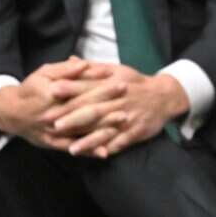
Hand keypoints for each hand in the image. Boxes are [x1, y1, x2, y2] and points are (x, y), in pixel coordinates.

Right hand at [0, 57, 121, 150]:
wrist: (10, 113)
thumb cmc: (31, 89)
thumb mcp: (44, 73)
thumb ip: (65, 70)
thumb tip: (85, 63)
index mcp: (51, 95)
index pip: (81, 90)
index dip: (102, 86)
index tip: (121, 81)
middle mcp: (52, 115)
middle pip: (85, 109)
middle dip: (108, 104)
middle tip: (129, 99)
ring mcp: (52, 131)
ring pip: (81, 130)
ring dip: (103, 126)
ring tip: (123, 121)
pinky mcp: (52, 143)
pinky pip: (73, 148)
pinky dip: (88, 150)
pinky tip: (104, 152)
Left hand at [45, 63, 188, 157]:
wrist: (165, 96)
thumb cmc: (135, 83)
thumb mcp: (117, 69)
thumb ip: (92, 68)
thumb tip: (70, 60)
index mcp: (113, 83)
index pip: (88, 86)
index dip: (69, 89)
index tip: (50, 91)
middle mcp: (119, 100)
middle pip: (93, 109)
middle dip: (72, 117)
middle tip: (52, 124)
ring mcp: (128, 116)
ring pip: (106, 129)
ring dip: (89, 140)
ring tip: (72, 148)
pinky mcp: (136, 130)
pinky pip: (122, 141)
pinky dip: (110, 148)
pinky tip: (98, 156)